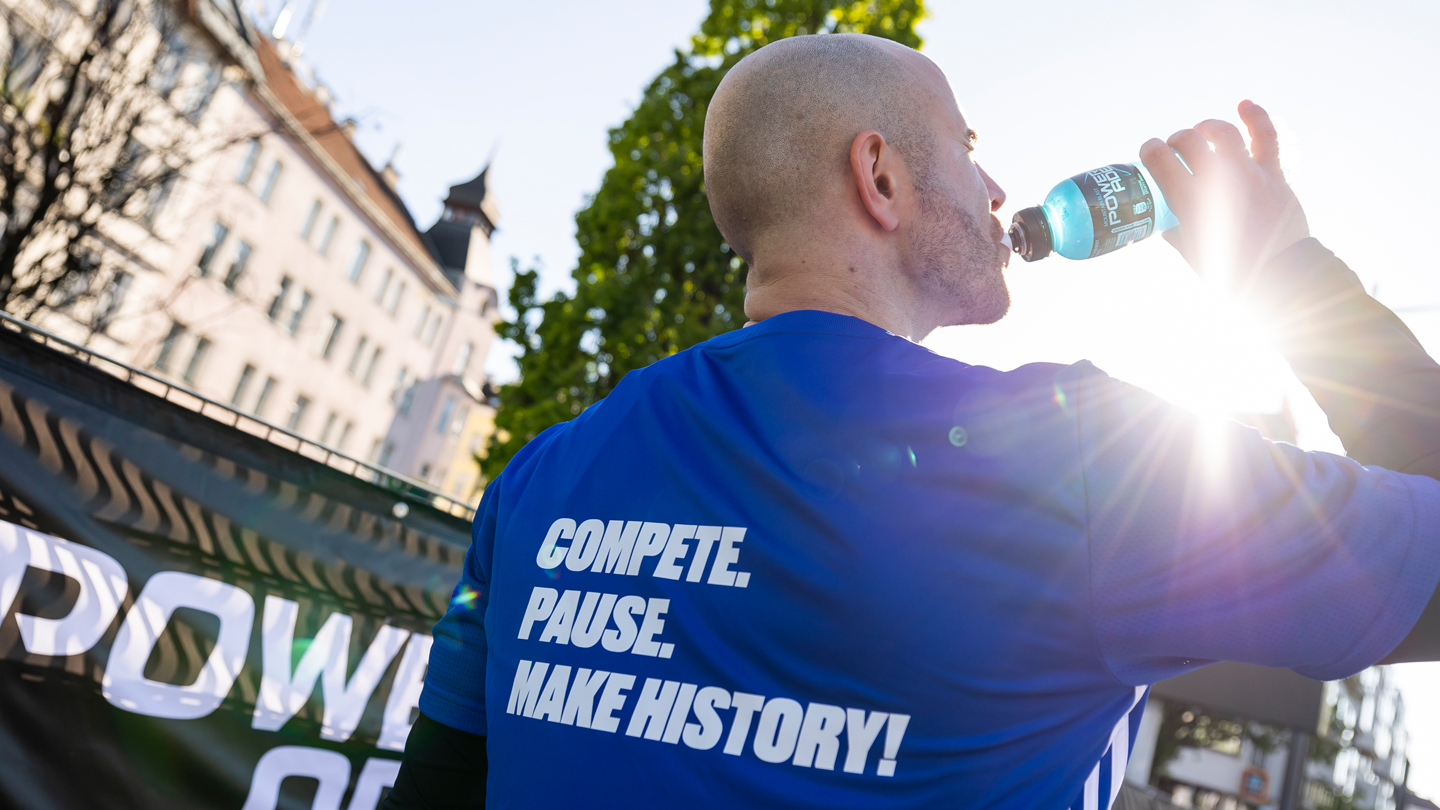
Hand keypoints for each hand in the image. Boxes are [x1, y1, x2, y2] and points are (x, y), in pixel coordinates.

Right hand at [1139, 101, 1308, 287]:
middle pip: (1188, 141)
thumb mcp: (1193, 255)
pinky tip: (1244, 105)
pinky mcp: (1273, 174)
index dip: (1150, 150)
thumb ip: (1177, 235)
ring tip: (1203, 131)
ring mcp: (1248, 174)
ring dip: (1207, 127)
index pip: (1159, 160)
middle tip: (1175, 149)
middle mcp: (1217, 182)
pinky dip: (1255, 116)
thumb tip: (1165, 228)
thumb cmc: (1232, 274)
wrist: (1280, 277)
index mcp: (1191, 202)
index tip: (1149, 152)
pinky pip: (1266, 136)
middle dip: (1176, 140)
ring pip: (1222, 132)